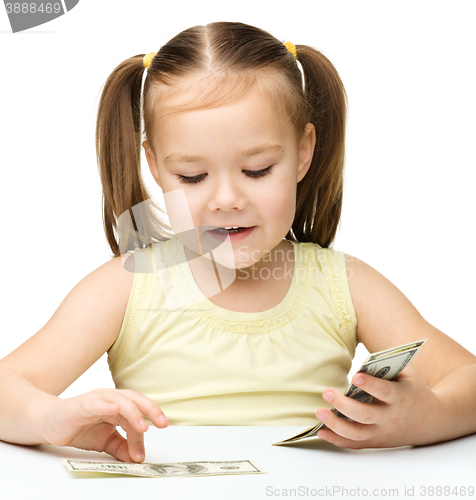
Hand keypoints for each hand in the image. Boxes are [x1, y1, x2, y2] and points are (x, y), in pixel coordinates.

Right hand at [39, 388, 168, 461]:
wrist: (49, 422)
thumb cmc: (78, 427)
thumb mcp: (104, 441)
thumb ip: (121, 446)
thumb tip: (137, 456)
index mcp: (119, 405)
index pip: (138, 413)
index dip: (148, 425)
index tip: (153, 442)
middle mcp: (111, 399)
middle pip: (136, 400)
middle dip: (150, 411)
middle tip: (162, 424)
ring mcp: (97, 399)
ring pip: (121, 401)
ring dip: (133, 413)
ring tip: (142, 426)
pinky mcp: (82, 405)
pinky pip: (97, 403)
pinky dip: (107, 405)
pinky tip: (115, 410)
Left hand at [315, 365, 443, 448]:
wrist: (432, 420)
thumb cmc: (413, 390)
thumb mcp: (408, 374)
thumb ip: (388, 365)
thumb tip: (363, 359)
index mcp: (400, 397)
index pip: (384, 392)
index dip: (370, 384)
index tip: (355, 375)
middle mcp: (390, 417)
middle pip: (365, 415)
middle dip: (343, 405)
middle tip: (327, 392)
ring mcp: (382, 432)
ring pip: (357, 433)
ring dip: (336, 424)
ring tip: (320, 412)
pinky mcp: (376, 441)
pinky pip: (354, 443)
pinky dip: (337, 439)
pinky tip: (322, 431)